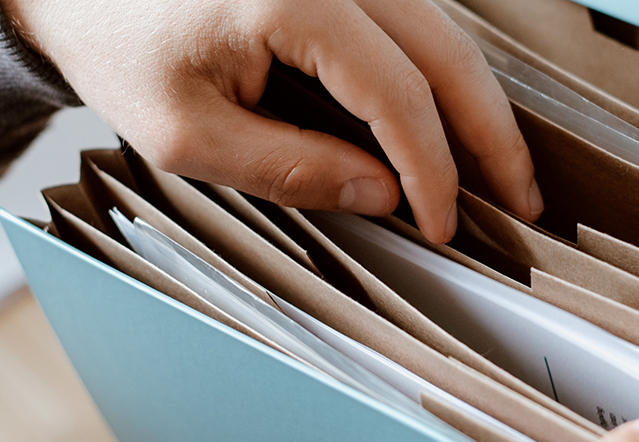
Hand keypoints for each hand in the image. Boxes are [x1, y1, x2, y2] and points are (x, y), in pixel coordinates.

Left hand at [0, 0, 541, 242]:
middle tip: (523, 200)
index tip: (445, 223)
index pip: (397, 92)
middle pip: (448, 50)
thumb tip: (385, 195)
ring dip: (475, 103)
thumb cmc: (114, 45)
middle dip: (492, 132)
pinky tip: (452, 124)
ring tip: (500, 170)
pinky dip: (439, 76)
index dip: (433, 168)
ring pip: (442, 31)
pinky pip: (413, 21)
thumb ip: (292, 168)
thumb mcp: (186, 134)